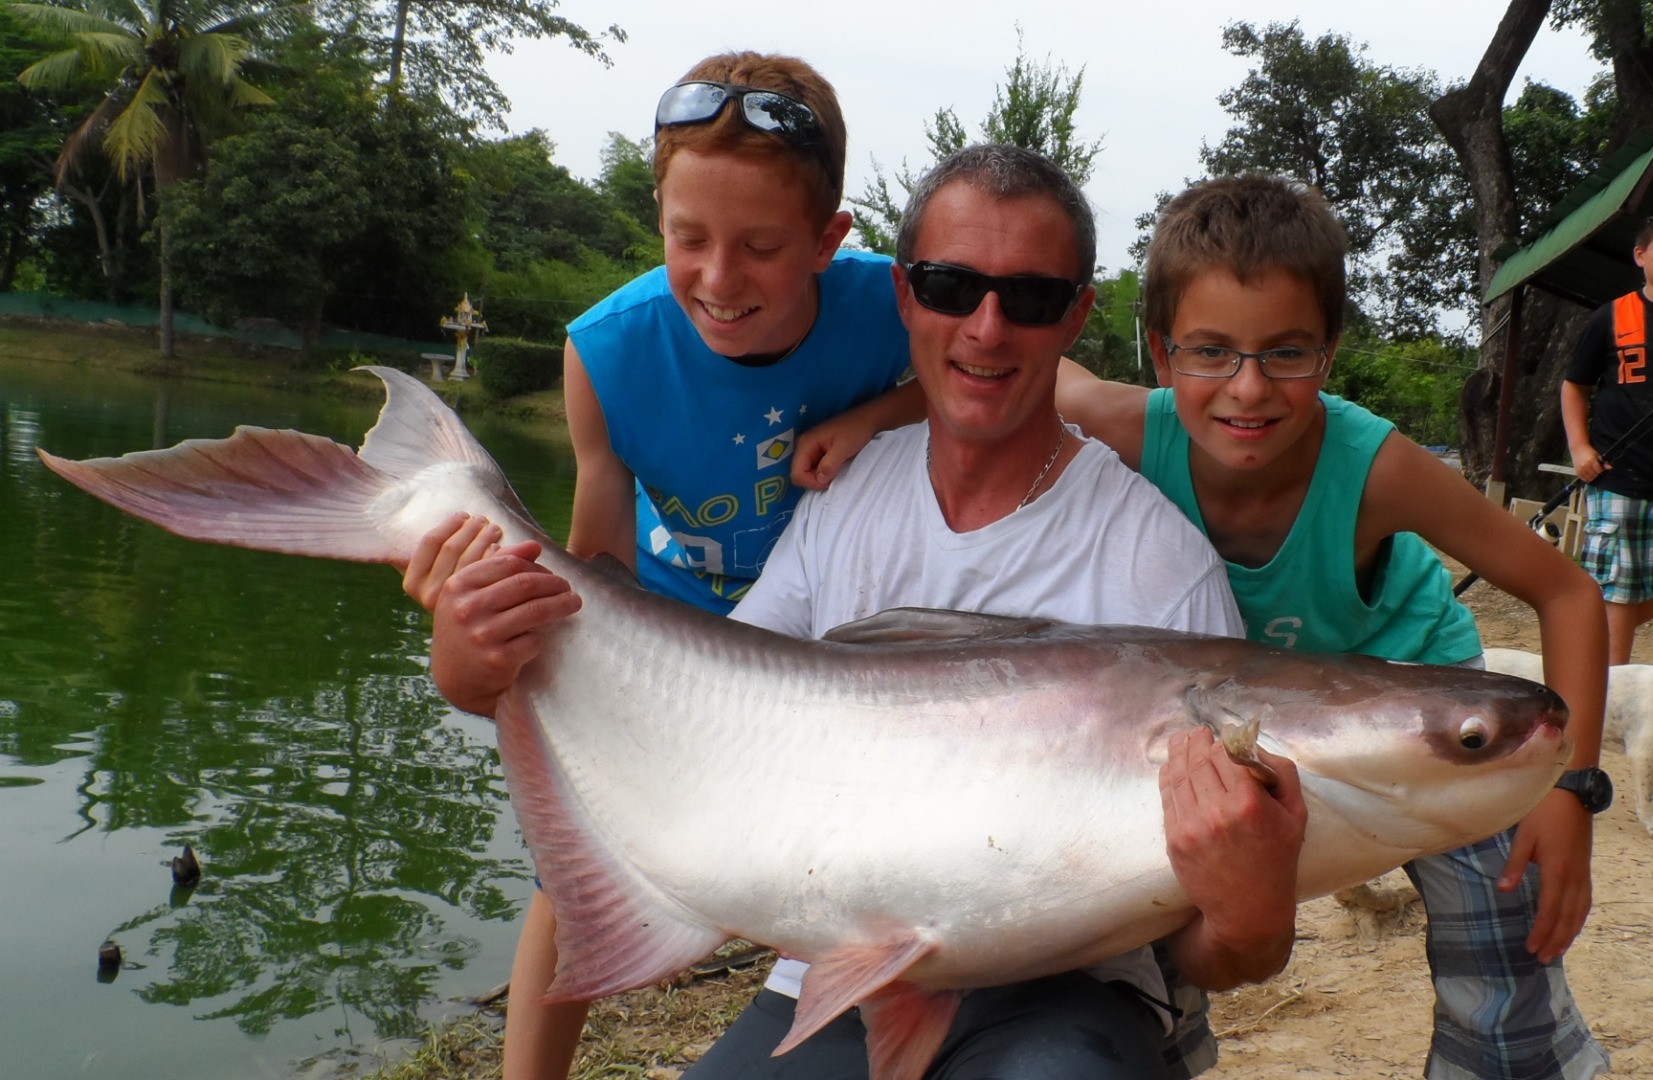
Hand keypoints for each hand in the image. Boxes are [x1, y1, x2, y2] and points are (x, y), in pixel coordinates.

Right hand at [402, 512, 504, 611]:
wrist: (467, 641)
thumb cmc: (451, 602)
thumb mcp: (444, 575)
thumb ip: (450, 550)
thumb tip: (479, 522)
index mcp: (413, 582)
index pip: (429, 542)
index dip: (448, 525)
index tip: (463, 515)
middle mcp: (428, 594)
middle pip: (451, 547)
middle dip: (470, 529)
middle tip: (484, 520)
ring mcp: (451, 602)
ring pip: (470, 558)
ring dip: (485, 538)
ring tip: (495, 530)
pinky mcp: (475, 608)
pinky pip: (485, 574)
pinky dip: (495, 558)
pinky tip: (501, 550)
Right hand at [429, 546, 578, 716]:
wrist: (456, 679)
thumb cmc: (468, 628)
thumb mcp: (471, 595)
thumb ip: (499, 566)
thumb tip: (535, 546)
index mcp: (458, 586)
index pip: (508, 563)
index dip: (536, 567)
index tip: (551, 574)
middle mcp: (467, 609)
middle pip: (524, 584)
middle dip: (554, 583)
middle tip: (567, 587)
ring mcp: (482, 635)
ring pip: (535, 611)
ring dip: (561, 605)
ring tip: (574, 602)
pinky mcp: (498, 660)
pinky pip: (534, 640)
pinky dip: (542, 637)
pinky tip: (541, 637)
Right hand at [791, 413, 876, 489]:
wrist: (866, 418)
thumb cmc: (856, 430)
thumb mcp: (844, 448)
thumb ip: (830, 464)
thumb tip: (820, 480)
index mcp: (806, 443)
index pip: (797, 473)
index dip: (812, 482)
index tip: (830, 481)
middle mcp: (802, 446)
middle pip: (799, 474)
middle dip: (815, 481)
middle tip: (834, 476)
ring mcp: (809, 448)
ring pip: (806, 473)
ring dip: (820, 478)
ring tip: (836, 471)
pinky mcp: (816, 451)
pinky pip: (813, 468)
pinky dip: (823, 473)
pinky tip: (835, 468)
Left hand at [1160, 727, 1306, 986]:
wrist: (1248, 911)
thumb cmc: (1277, 861)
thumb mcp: (1295, 816)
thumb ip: (1282, 774)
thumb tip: (1255, 745)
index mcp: (1248, 803)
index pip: (1225, 755)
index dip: (1222, 742)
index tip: (1222, 737)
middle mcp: (1217, 812)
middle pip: (1198, 761)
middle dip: (1197, 742)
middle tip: (1197, 732)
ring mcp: (1191, 826)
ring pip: (1178, 776)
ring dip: (1179, 754)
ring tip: (1181, 740)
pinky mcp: (1174, 839)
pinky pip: (1167, 798)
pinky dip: (1168, 777)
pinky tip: (1171, 765)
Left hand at [1499, 787, 1593, 961]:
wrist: (1571, 794)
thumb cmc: (1543, 813)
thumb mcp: (1523, 837)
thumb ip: (1513, 865)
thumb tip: (1502, 891)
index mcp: (1556, 871)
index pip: (1548, 910)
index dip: (1541, 931)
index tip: (1531, 948)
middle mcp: (1573, 877)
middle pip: (1566, 917)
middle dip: (1555, 940)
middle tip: (1543, 959)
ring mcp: (1582, 874)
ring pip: (1579, 912)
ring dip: (1569, 933)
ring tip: (1558, 951)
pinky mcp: (1585, 869)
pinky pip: (1585, 901)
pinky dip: (1579, 918)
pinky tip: (1573, 925)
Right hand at [1571, 447, 1606, 483]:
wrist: (1578, 448)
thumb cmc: (1588, 451)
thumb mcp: (1597, 455)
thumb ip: (1603, 462)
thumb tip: (1610, 468)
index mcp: (1591, 461)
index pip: (1599, 470)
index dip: (1601, 470)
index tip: (1601, 468)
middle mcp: (1585, 466)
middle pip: (1594, 475)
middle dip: (1597, 473)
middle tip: (1596, 470)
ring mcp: (1580, 469)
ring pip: (1589, 478)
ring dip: (1592, 477)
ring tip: (1592, 472)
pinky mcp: (1576, 471)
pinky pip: (1583, 478)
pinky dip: (1586, 478)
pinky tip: (1588, 474)